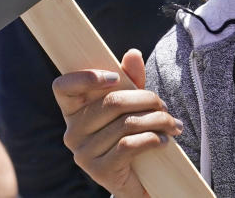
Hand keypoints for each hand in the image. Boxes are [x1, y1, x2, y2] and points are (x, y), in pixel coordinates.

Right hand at [52, 49, 181, 197]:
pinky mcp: (99, 171)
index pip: (62, 87)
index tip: (115, 78)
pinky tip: (164, 140)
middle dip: (146, 100)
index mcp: (73, 111)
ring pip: (125, 124)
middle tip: (164, 105)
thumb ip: (130, 79)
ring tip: (172, 124)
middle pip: (110, 102)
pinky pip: (128, 145)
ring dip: (156, 120)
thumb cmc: (131, 135)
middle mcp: (72, 132)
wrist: (138, 180)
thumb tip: (132, 54)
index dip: (85, 77)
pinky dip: (152, 139)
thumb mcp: (130, 104)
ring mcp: (83, 153)